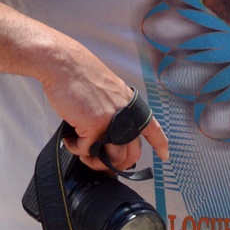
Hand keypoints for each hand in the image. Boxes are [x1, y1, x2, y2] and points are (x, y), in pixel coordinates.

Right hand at [37, 43, 169, 171]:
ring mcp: (112, 122)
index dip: (160, 145)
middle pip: (132, 154)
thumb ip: (114, 111)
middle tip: (98, 161)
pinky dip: (75, 147)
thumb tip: (108, 133)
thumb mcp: (109, 92)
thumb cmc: (81, 76)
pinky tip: (70, 138)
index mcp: (130, 105)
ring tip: (82, 151)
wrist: (65, 65)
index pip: (153, 129)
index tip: (165, 156)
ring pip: (112, 159)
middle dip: (116, 165)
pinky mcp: (94, 127)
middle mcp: (126, 115)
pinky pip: (87, 150)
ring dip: (95, 161)